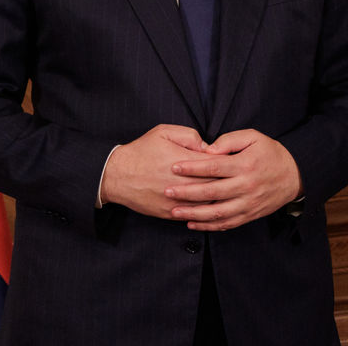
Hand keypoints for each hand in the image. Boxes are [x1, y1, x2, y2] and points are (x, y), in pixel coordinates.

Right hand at [99, 124, 218, 217]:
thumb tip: (208, 147)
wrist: (116, 176)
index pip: (218, 163)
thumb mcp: (164, 132)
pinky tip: (209, 203)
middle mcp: (183, 183)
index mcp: (184, 161)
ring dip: (217, 197)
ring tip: (225, 191)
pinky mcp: (170, 213)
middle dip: (226, 180)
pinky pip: (195, 214)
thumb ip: (190, 136)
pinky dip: (203, 209)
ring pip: (209, 203)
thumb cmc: (141, 151)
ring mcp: (177, 201)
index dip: (226, 161)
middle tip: (232, 176)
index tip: (230, 160)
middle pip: (217, 184)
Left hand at [167, 128, 302, 230]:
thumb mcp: (254, 137)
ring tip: (174, 211)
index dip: (192, 167)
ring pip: (217, 212)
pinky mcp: (250, 215)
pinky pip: (227, 223)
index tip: (174, 167)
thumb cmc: (270, 153)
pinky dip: (208, 226)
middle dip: (187, 192)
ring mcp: (248, 203)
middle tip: (167, 191)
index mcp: (245, 165)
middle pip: (212, 191)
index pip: (214, 167)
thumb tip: (207, 150)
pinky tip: (192, 223)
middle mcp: (246, 186)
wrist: (295, 175)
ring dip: (193, 214)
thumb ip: (229, 140)